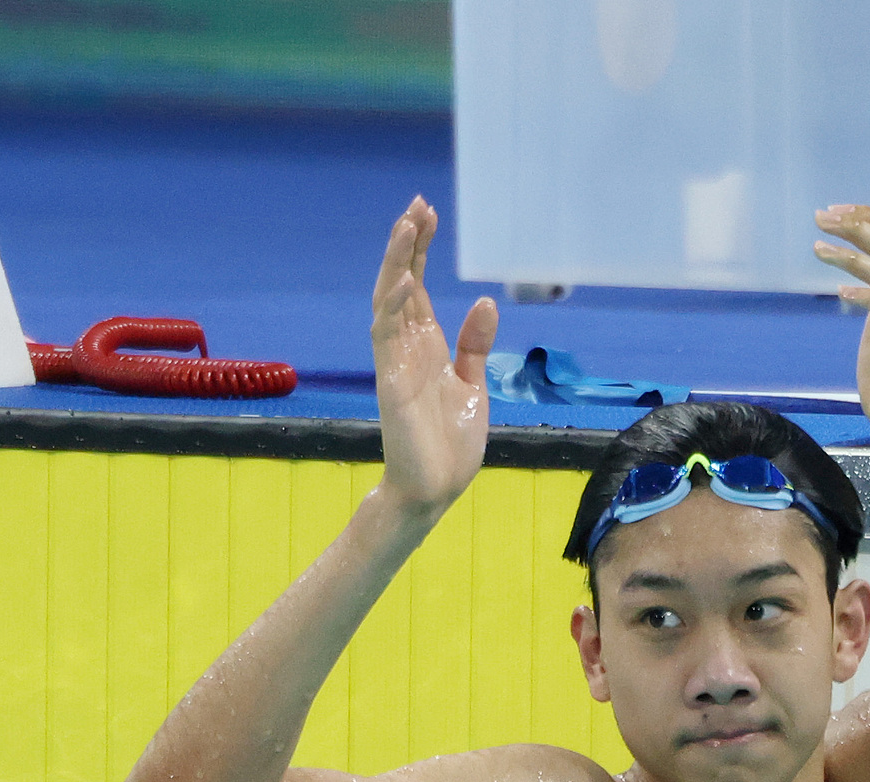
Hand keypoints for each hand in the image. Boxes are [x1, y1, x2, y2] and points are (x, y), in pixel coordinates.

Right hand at [371, 197, 496, 518]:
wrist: (436, 488)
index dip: (420, 251)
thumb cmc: (450, 444)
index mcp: (427, 348)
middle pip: (402, 284)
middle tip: (418, 204)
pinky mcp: (391, 383)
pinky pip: (386, 336)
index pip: (418, 288)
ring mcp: (396, 363)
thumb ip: (475, 346)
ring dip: (397, 263)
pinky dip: (392, 305)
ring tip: (407, 224)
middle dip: (409, 244)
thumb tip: (484, 302)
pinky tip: (402, 278)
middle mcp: (407, 348)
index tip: (428, 214)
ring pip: (389, 301)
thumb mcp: (473, 385)